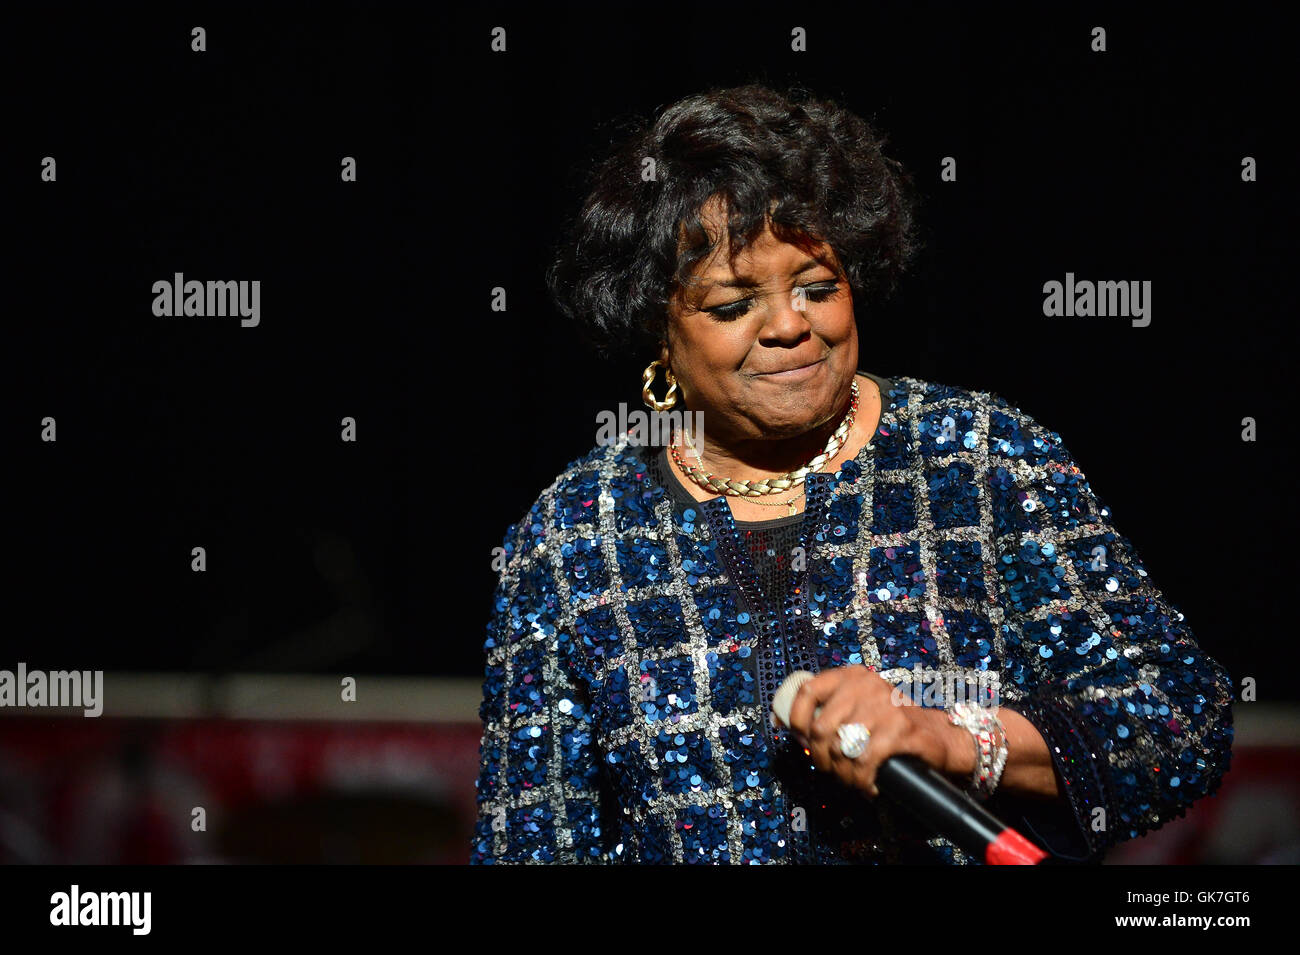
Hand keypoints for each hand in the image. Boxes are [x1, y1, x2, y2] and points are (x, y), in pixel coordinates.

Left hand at [785, 665, 969, 797]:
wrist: (937, 737)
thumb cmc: (890, 726)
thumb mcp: (856, 708)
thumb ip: (826, 711)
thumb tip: (782, 724)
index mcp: (851, 676)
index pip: (807, 691)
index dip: (796, 721)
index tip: (799, 741)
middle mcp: (866, 686)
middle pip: (822, 728)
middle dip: (822, 758)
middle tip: (832, 770)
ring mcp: (884, 706)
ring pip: (843, 748)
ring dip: (843, 773)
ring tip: (853, 780)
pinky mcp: (900, 729)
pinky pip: (866, 761)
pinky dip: (863, 779)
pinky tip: (869, 785)